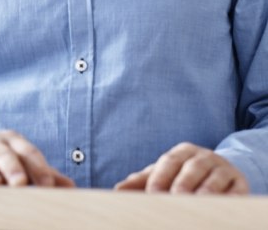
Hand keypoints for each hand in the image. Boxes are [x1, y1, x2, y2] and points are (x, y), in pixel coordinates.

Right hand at [0, 129, 75, 187]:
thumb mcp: (22, 163)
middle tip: (21, 183)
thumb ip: (43, 174)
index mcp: (13, 141)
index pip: (28, 152)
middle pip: (3, 153)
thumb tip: (71, 187)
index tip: (48, 186)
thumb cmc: (2, 162)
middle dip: (12, 167)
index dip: (38, 167)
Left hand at [114, 142, 248, 193]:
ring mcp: (223, 168)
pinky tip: (220, 207)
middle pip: (191, 169)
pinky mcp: (240, 183)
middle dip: (181, 185)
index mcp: (182, 151)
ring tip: (195, 205)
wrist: (222, 170)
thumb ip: (143, 180)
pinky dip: (229, 199)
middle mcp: (203, 156)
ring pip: (213, 179)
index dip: (160, 178)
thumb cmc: (185, 174)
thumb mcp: (165, 173)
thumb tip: (117, 190)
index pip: (168, 162)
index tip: (152, 195)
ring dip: (205, 192)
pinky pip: (236, 191)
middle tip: (173, 200)